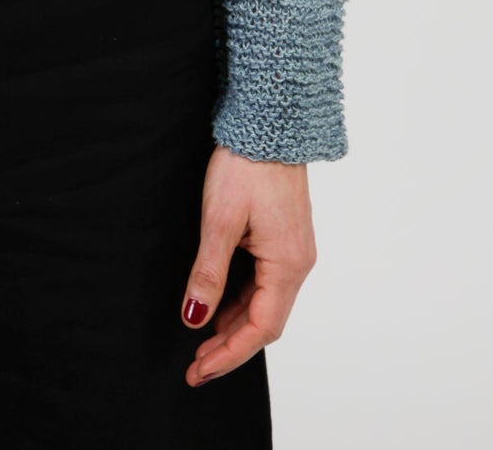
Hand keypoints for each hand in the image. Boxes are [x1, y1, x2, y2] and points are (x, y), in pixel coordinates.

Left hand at [179, 144, 316, 383]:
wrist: (270, 123)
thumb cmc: (246, 166)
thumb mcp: (219, 220)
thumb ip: (208, 273)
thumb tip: (194, 318)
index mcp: (288, 265)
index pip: (260, 329)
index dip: (229, 354)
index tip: (199, 370)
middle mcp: (298, 263)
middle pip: (264, 321)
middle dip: (230, 346)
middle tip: (195, 365)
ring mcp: (294, 250)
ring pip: (264, 302)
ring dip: (234, 324)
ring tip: (201, 340)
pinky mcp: (285, 237)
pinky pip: (264, 281)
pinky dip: (241, 299)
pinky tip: (218, 304)